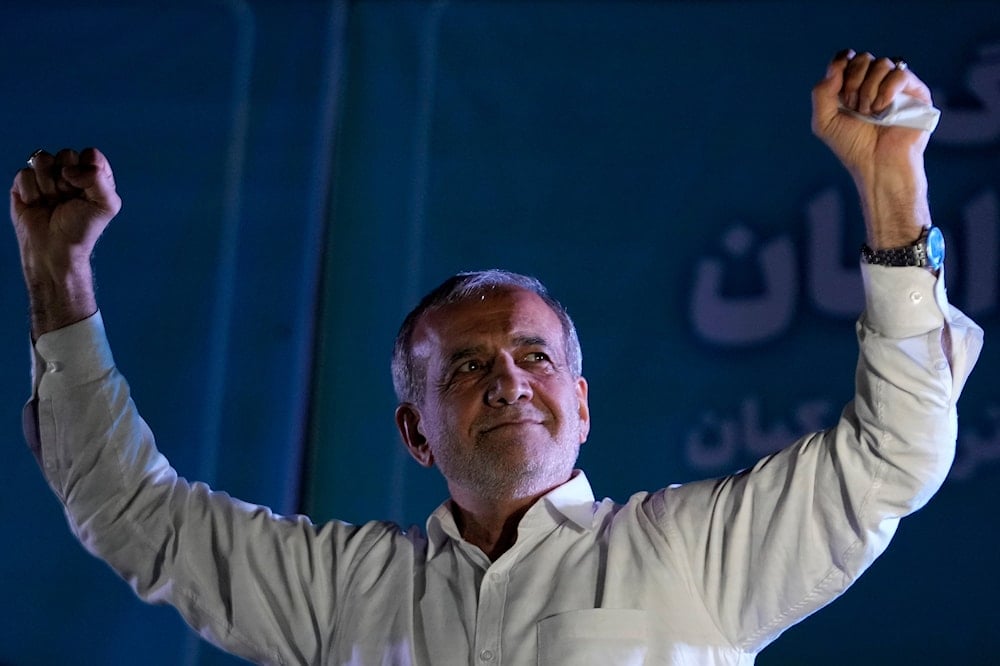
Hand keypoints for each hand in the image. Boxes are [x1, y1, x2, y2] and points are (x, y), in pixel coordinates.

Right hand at [10, 147, 121, 335]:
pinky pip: (24, 173)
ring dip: (48, 185)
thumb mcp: (106, 205)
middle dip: (67, 179)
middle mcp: (70, 173)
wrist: (55, 250)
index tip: (86, 191)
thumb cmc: (82, 229)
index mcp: (93, 175)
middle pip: (66, 154)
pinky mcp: (24, 184)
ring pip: (42, 159)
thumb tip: (70, 168)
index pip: (90, 155)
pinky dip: (31, 192)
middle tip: (68, 199)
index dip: (87, 170)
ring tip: (53, 202)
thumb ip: (99, 178)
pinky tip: (37, 205)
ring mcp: (46, 177)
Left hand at [811, 50, 932, 247]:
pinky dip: (887, 90)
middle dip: (852, 80)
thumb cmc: (852, 146)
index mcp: (852, 87)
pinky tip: (882, 109)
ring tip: (869, 113)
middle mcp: (874, 83)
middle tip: (853, 106)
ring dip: (868, 89)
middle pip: (863, 58)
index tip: (837, 79)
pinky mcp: (915, 92)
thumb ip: (821, 93)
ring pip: (882, 63)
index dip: (841, 62)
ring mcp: (895, 87)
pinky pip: (900, 73)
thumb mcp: (824, 122)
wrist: (877, 164)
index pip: (846, 58)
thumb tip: (836, 65)